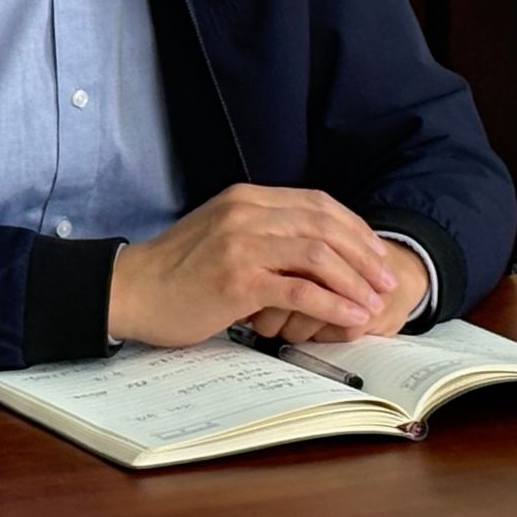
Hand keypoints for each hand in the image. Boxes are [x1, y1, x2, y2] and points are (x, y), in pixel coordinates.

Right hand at [107, 184, 397, 347]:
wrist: (131, 291)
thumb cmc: (175, 273)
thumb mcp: (221, 235)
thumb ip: (261, 233)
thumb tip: (309, 251)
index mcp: (245, 198)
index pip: (316, 203)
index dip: (353, 227)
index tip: (375, 253)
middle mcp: (246, 213)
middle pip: (324, 224)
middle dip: (363, 254)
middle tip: (385, 279)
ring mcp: (242, 244)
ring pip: (318, 254)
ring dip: (354, 281)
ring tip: (373, 302)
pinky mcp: (238, 280)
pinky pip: (300, 291)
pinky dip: (332, 305)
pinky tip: (349, 318)